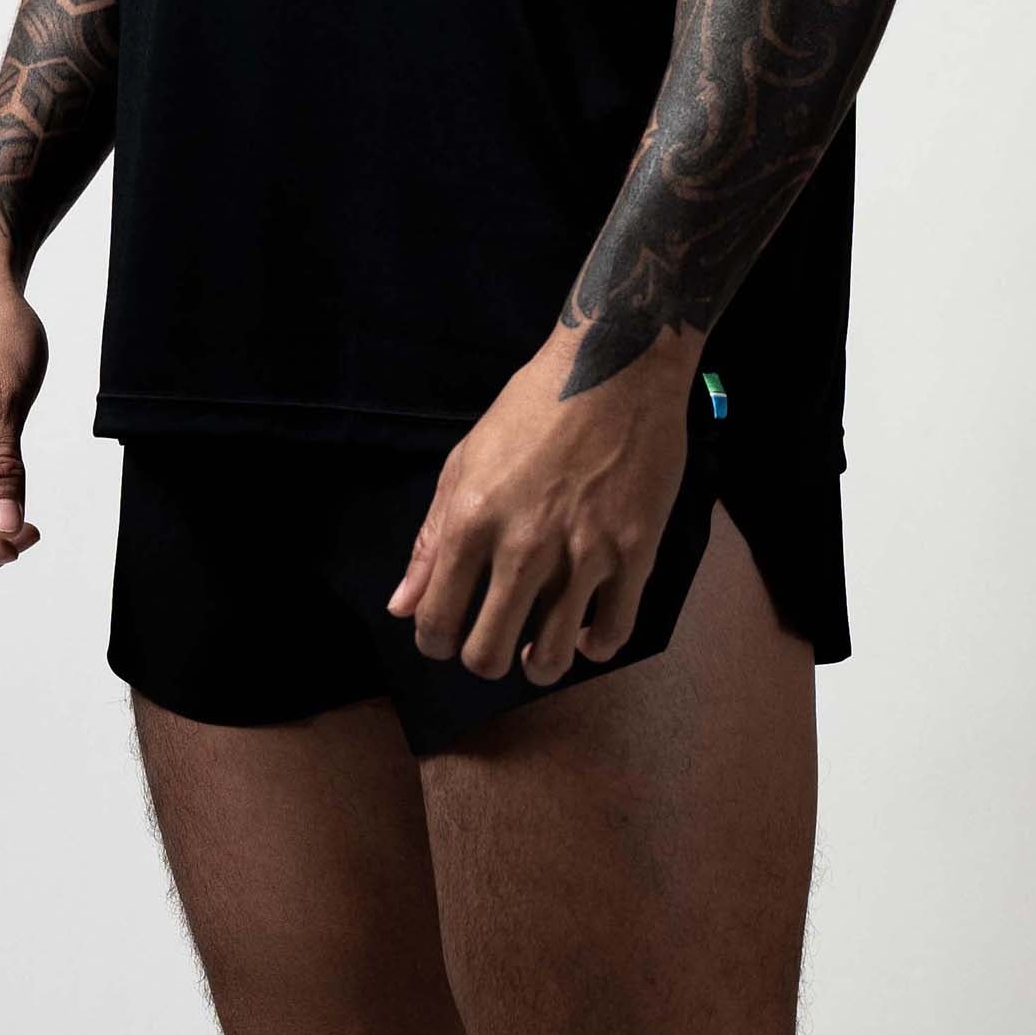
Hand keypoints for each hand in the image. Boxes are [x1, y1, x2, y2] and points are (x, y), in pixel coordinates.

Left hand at [390, 330, 697, 684]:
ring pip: (551, 656)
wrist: (614, 369)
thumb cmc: (531, 410)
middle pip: (487, 653)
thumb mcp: (464, 463)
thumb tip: (402, 607)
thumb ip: (430, 540)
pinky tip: (587, 637)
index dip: (434, 643)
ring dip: (538, 665)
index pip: (436, 619)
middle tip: (492, 646)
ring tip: (537, 652)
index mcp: (471, 521)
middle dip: (483, 661)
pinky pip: (614, 632)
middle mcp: (522, 547)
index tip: (446, 638)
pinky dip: (595, 648)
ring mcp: (582, 554)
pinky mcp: (633, 554)